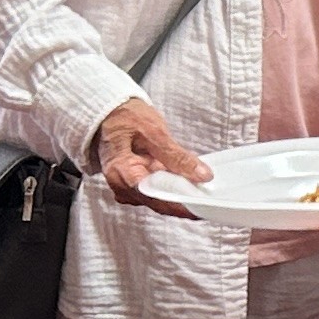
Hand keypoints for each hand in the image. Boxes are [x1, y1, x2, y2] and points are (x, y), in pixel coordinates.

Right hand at [95, 97, 208, 213]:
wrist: (109, 113)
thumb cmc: (124, 118)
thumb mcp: (154, 131)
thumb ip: (177, 156)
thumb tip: (202, 175)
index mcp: (122, 171)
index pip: (154, 195)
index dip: (179, 204)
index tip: (201, 205)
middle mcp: (121, 185)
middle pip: (157, 202)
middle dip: (184, 203)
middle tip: (209, 200)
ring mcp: (127, 188)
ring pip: (158, 200)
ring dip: (179, 197)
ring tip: (203, 193)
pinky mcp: (134, 186)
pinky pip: (156, 194)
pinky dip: (172, 190)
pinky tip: (189, 186)